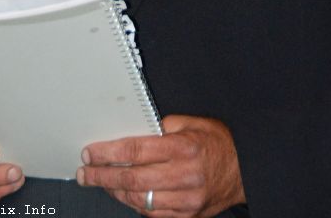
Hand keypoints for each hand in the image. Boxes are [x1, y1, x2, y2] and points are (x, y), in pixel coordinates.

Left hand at [77, 114, 244, 216]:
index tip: (90, 152)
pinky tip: (123, 195)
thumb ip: (163, 125)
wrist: (245, 168)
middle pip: (132, 177)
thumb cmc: (218, 142)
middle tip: (85, 172)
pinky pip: (153, 214)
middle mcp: (183, 175)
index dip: (108, 152)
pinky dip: (134, 204)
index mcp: (182, 147)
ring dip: (115, 191)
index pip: (135, 149)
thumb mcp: (193, 122)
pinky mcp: (188, 214)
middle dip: (103, 175)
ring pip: (139, 199)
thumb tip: (135, 128)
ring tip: (100, 182)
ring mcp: (186, 199)